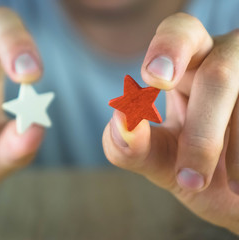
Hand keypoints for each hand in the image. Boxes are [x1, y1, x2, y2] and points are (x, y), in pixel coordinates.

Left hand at [103, 13, 238, 233]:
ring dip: (233, 157)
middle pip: (219, 75)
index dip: (170, 48)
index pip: (181, 32)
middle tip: (190, 179)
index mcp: (188, 66)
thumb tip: (120, 121)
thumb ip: (129, 146)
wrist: (233, 194)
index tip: (155, 78)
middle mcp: (226, 61)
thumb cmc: (189, 168)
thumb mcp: (157, 160)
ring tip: (227, 188)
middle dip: (202, 133)